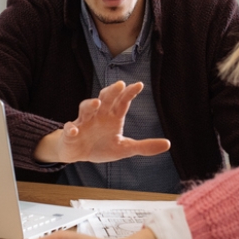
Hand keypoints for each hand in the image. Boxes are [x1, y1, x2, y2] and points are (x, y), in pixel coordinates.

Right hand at [32, 81, 170, 163]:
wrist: (77, 153)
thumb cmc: (101, 146)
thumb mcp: (124, 148)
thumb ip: (144, 146)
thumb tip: (168, 144)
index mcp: (112, 117)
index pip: (122, 101)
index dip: (129, 93)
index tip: (139, 85)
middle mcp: (98, 115)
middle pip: (105, 99)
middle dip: (111, 92)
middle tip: (120, 84)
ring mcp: (83, 122)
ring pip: (86, 108)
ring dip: (90, 104)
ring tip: (96, 102)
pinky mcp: (70, 133)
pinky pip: (69, 128)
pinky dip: (71, 128)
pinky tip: (74, 130)